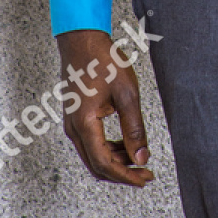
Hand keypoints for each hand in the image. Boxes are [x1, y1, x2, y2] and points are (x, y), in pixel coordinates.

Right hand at [56, 28, 153, 186]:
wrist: (81, 39)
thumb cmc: (103, 61)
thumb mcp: (126, 93)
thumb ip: (134, 128)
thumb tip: (142, 157)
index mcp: (84, 124)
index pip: (104, 164)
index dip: (126, 176)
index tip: (145, 178)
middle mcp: (73, 129)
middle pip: (96, 166)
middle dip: (122, 173)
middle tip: (146, 174)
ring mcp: (72, 124)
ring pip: (93, 157)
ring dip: (116, 162)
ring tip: (139, 158)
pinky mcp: (75, 119)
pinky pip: (91, 144)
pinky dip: (109, 150)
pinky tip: (125, 144)